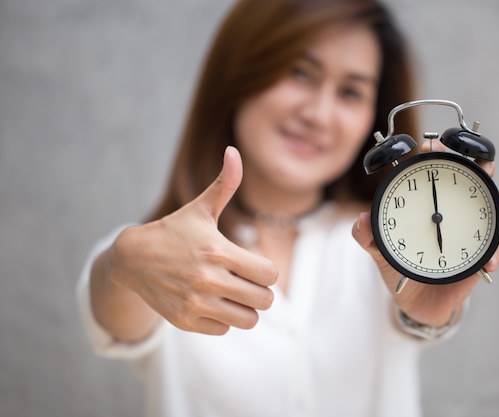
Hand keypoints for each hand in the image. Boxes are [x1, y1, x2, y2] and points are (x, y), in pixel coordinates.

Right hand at [110, 146, 278, 334]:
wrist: (132, 260)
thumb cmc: (174, 231)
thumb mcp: (200, 208)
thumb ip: (224, 183)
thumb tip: (233, 150)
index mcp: (218, 251)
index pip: (269, 274)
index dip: (266, 271)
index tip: (254, 266)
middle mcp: (209, 279)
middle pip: (264, 300)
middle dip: (260, 291)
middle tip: (246, 282)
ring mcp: (196, 302)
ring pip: (248, 320)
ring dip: (246, 308)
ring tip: (235, 295)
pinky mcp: (185, 321)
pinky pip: (224, 329)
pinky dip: (224, 319)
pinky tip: (213, 303)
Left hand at [352, 140, 498, 326]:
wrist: (414, 301)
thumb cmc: (397, 266)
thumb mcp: (379, 250)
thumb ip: (368, 236)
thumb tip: (362, 220)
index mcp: (427, 203)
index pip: (434, 170)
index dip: (436, 152)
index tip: (432, 145)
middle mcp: (453, 210)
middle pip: (472, 179)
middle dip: (481, 165)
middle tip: (481, 162)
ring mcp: (470, 231)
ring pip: (494, 208)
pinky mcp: (480, 256)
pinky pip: (495, 251)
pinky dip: (495, 254)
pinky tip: (489, 261)